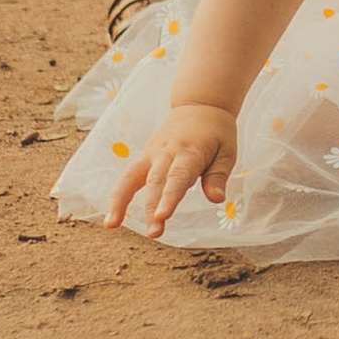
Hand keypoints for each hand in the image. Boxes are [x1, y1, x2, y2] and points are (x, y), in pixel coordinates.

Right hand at [108, 101, 239, 234]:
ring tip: (111, 224)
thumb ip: (218, 176)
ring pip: (132, 177)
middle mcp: (167, 152)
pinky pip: (128, 176)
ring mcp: (152, 153)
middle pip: (155, 182)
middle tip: (153, 232)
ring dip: (120, 201)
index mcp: (190, 151)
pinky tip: (112, 217)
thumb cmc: (216, 133)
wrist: (199, 106)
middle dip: (151, 208)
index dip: (170, 197)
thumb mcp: (227, 152)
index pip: (178, 177)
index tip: (163, 216)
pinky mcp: (144, 156)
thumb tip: (216, 199)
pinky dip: (118, 195)